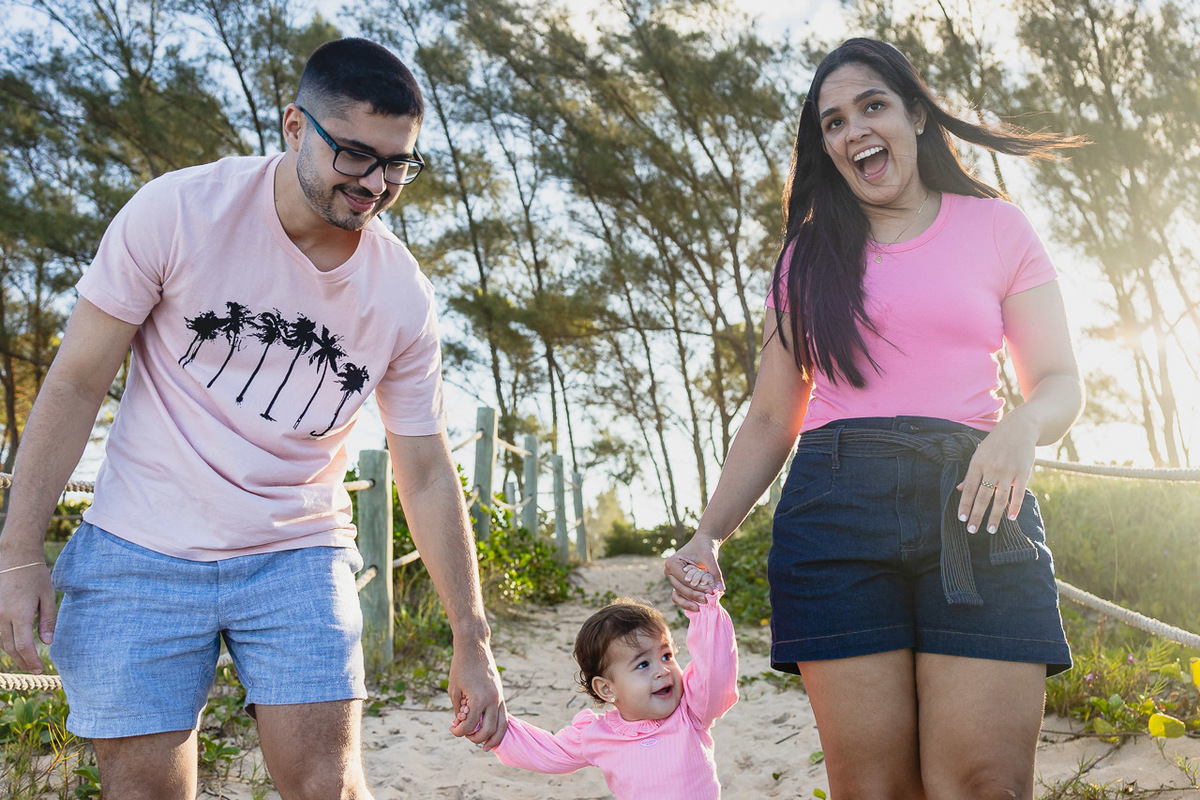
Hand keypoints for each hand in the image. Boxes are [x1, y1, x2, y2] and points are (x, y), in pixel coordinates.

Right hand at [0, 561, 54, 673]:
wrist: (16, 557)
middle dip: (22, 660)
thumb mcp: (47, 596)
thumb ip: (48, 620)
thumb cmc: (35, 575)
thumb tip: (48, 643)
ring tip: (26, 660)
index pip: (23, 645)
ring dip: (13, 653)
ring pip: (1, 642)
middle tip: (34, 669)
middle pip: (10, 647)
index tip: (38, 668)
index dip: (30, 660)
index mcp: (19, 613)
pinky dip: (5, 642)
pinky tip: (14, 646)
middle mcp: (3, 615)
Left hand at [446, 636, 506, 750]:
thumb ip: (459, 709)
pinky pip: (503, 715)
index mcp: (478, 699)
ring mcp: (499, 697)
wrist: (474, 647)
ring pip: (502, 726)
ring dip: (493, 738)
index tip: (452, 728)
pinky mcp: (501, 694)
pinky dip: (498, 727)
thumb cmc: (460, 666)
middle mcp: (492, 700)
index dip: (459, 731)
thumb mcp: (453, 689)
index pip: (470, 726)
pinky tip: (491, 732)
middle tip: (466, 735)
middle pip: (489, 730)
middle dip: (476, 738)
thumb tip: (462, 723)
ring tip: (484, 746)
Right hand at [664, 532, 722, 611]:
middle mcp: (669, 572)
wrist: (703, 544)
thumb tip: (720, 589)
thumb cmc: (705, 548)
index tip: (710, 592)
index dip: (697, 588)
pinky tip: (698, 607)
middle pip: (680, 589)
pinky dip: (688, 602)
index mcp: (672, 563)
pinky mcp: (678, 584)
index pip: (685, 580)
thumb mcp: (710, 558)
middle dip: (694, 596)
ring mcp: (672, 579)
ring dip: (689, 603)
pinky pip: (680, 596)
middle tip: (707, 600)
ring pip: (678, 596)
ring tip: (700, 608)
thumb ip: (715, 573)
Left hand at [957, 413, 1038, 534]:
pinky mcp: (1023, 472)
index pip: (969, 488)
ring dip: (994, 516)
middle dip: (976, 515)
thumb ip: (971, 473)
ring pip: (999, 498)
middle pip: (982, 496)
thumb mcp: (979, 454)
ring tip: (991, 530)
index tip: (961, 519)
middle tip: (971, 531)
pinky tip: (1011, 518)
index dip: (964, 504)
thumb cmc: (996, 443)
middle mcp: (992, 468)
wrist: (1020, 427)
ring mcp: (1008, 471)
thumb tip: (959, 489)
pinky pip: (1018, 493)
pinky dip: (1015, 506)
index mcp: (978, 463)